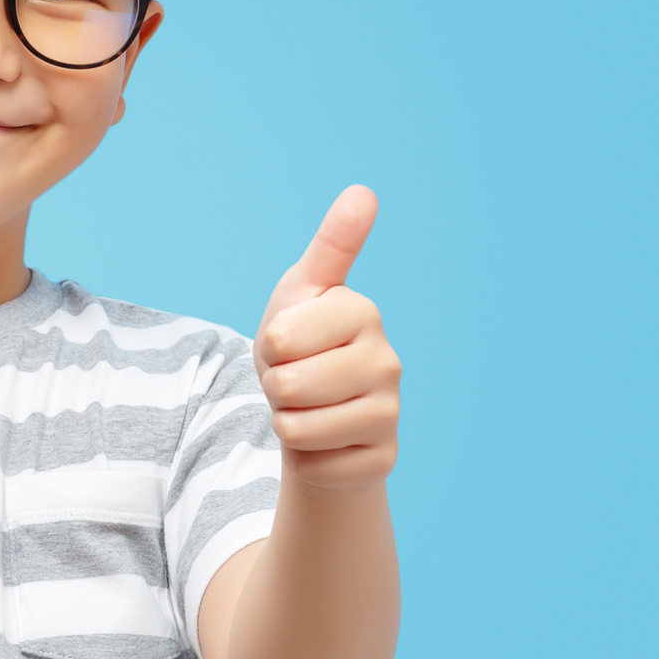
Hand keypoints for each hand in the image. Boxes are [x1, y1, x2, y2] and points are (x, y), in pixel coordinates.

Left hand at [254, 186, 400, 491]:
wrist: (321, 415)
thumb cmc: (304, 347)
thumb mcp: (303, 291)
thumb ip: (332, 244)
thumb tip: (363, 192)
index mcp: (363, 313)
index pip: (279, 338)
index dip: (268, 346)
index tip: (289, 343)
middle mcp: (388, 362)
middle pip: (287, 387)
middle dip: (275, 389)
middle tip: (297, 382)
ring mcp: (390, 414)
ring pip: (296, 430)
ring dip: (287, 424)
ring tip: (309, 409)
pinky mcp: (382, 459)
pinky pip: (312, 466)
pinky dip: (305, 459)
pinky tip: (326, 443)